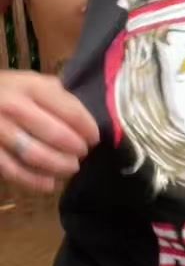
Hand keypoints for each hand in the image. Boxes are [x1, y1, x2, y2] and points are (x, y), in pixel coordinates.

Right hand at [0, 71, 98, 194]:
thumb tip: (85, 121)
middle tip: (82, 153)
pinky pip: (13, 170)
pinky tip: (49, 184)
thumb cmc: (8, 91)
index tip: (94, 137)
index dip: (87, 127)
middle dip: (75, 148)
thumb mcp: (32, 82)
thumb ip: (57, 96)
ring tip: (71, 167)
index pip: (69, 110)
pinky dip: (34, 180)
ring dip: (58, 165)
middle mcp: (13, 106)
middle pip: (54, 134)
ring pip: (35, 154)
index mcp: (31, 87)